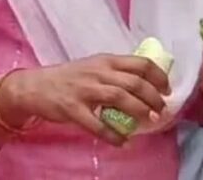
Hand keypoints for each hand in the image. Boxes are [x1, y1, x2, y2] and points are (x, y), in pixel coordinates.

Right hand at [0, 54, 170, 145]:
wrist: (36, 87)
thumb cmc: (69, 78)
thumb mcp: (94, 67)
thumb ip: (115, 73)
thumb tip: (145, 85)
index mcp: (106, 60)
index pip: (140, 63)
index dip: (158, 76)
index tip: (167, 89)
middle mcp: (98, 72)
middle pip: (134, 82)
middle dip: (153, 97)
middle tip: (161, 110)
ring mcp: (85, 90)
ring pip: (120, 98)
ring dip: (139, 111)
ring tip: (150, 121)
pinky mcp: (73, 109)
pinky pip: (97, 124)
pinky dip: (113, 135)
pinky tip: (123, 141)